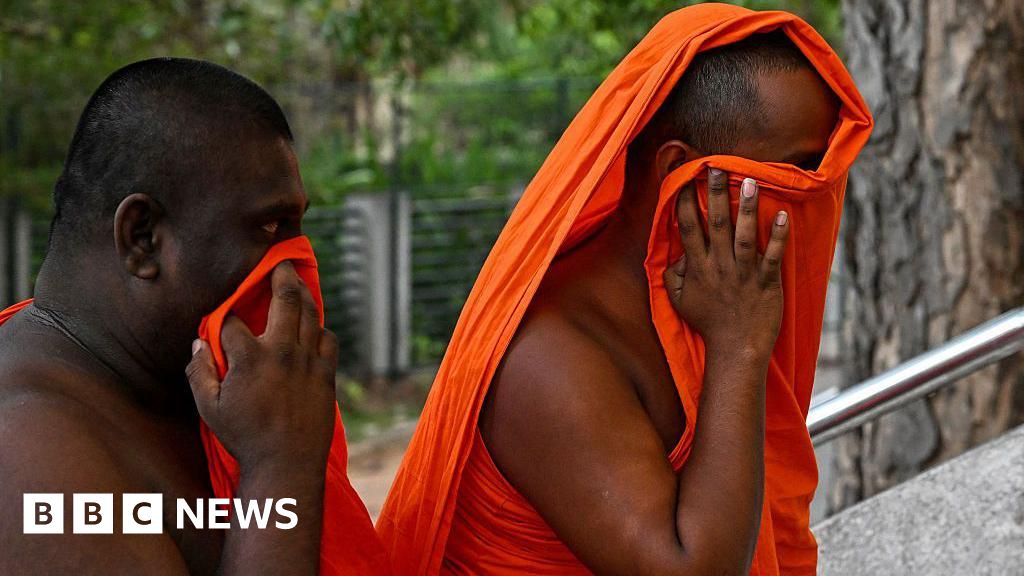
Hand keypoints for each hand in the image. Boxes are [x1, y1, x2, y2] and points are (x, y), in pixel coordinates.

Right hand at [186, 261, 337, 473]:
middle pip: (284, 299)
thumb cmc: (243, 437)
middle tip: (281, 260)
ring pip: (311, 314)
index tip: (222, 315)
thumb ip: (200, 372)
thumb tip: (198, 344)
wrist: (287, 464)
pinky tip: (314, 326)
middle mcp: (282, 352)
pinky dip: (321, 328)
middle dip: (281, 275)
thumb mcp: (208, 408)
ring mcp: (308, 361)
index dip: (224, 315)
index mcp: (249, 358)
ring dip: (304, 294)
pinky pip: (328, 339)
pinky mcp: (326, 374)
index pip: (233, 320)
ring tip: (298, 283)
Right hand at [663, 168, 788, 357]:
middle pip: (716, 224)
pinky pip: (773, 256)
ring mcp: (744, 273)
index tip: (682, 180)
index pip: (688, 229)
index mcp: (698, 268)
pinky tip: (782, 214)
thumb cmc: (709, 324)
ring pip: (744, 235)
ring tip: (748, 180)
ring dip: (746, 207)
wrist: (736, 350)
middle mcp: (719, 266)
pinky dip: (778, 236)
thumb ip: (673, 277)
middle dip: (714, 193)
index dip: (684, 203)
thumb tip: (675, 256)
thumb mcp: (680, 302)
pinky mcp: (767, 282)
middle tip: (714, 166)